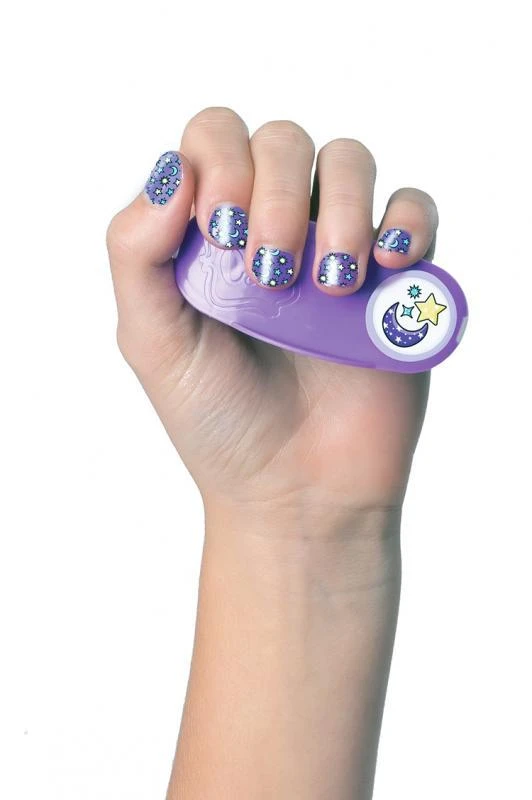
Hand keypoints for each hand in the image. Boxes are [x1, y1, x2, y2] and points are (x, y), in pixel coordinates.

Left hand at [107, 107, 435, 520]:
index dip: (220, 164)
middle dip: (275, 194)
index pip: (214, 138)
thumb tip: (171, 171)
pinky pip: (416, 211)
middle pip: (283, 140)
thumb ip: (136, 253)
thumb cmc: (220, 421)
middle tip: (270, 273)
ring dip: (341, 208)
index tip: (222, 238)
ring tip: (329, 285)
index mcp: (213, 235)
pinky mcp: (395, 281)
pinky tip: (385, 265)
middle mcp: (275, 229)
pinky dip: (408, 221)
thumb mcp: (153, 341)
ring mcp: (338, 249)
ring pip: (351, 161)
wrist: (296, 492)